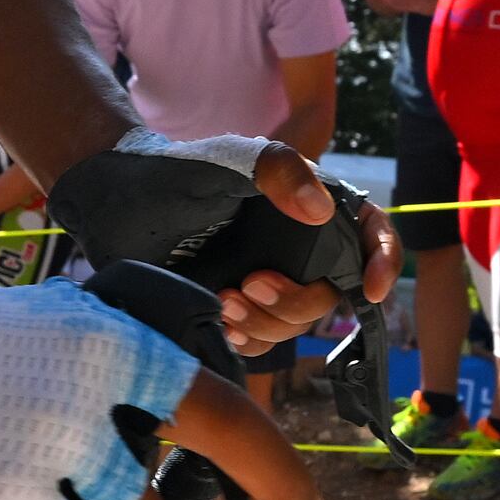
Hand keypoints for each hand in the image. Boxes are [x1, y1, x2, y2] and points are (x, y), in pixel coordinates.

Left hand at [46, 131, 393, 350]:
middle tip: (247, 286)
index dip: (383, 262)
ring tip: (222, 301)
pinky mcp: (237, 308)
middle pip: (328, 296)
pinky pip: (261, 341)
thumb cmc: (178, 168)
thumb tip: (323, 210)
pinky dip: (247, 338)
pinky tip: (219, 321)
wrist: (116, 199)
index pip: (370, 234)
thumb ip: (280, 171)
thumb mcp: (232, 158)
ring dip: (265, 324)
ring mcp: (269, 280)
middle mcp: (298, 249)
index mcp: (311, 208)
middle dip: (295, 302)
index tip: (369, 292)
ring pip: (294, 326)